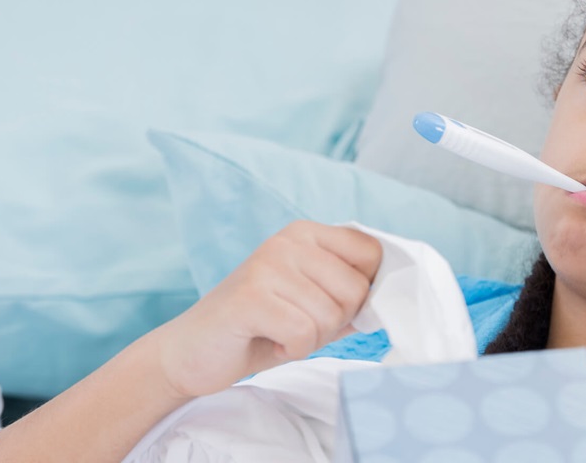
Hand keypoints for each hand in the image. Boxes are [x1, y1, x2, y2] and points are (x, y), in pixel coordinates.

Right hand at [155, 220, 381, 398]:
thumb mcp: (311, 302)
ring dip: (310, 339)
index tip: (333, 307)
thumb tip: (393, 295)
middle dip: (334, 322)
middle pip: (356, 290)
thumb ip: (348, 293)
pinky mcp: (251, 296)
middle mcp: (288, 240)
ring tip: (278, 331)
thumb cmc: (260, 328)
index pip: (372, 252)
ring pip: (331, 315)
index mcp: (306, 233)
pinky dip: (292, 350)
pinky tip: (269, 341)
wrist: (192, 352)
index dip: (365, 291)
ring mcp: (267, 264)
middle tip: (298, 324)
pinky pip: (305, 333)